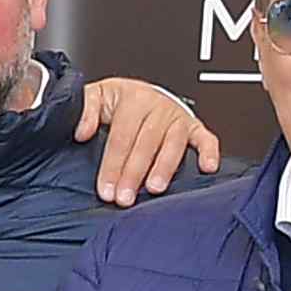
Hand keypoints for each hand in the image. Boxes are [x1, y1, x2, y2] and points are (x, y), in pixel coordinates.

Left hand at [79, 74, 225, 206]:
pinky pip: (206, 139)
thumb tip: (82, 131)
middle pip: (145, 144)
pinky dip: (209, 152)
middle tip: (125, 197)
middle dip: (134, 173)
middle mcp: (158, 107)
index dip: (112, 165)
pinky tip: (207, 168)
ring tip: (154, 188)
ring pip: (173, 144)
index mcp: (133, 99)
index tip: (106, 189)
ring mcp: (178, 117)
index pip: (121, 137)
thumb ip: (85, 110)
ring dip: (164, 168)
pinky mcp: (195, 127)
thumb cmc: (119, 101)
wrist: (142, 93)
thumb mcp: (96, 96)